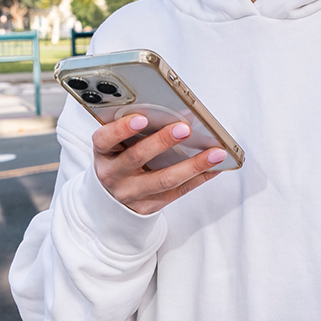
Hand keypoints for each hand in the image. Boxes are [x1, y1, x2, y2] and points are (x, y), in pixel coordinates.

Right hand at [94, 114, 224, 213]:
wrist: (111, 199)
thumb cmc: (119, 160)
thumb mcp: (117, 145)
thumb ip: (138, 129)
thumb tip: (182, 113)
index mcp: (103, 153)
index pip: (105, 139)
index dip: (121, 129)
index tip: (141, 118)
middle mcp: (113, 175)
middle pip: (137, 157)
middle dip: (162, 142)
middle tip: (185, 128)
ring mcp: (131, 193)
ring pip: (164, 179)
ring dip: (193, 165)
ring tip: (216, 153)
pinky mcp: (149, 206)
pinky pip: (178, 192)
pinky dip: (198, 178)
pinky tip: (215, 168)